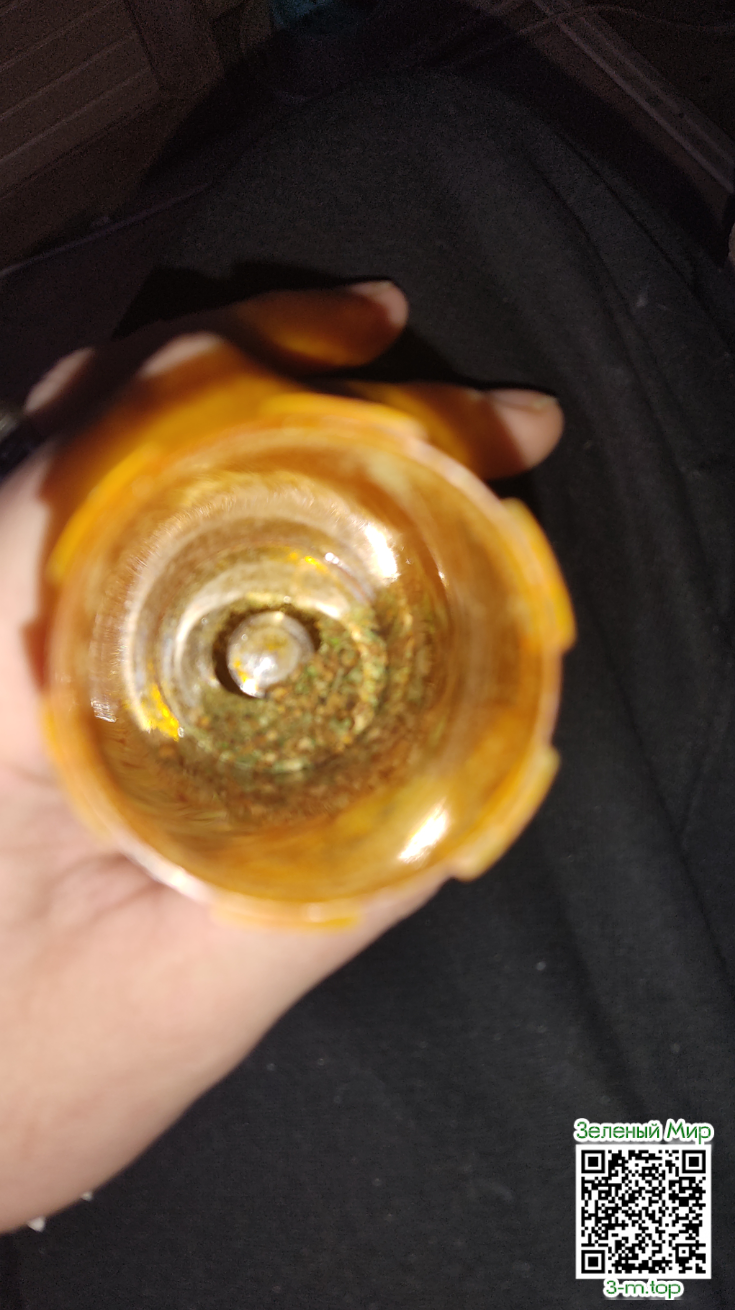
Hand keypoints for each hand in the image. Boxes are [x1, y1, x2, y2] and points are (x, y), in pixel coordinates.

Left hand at [0, 281, 562, 1231]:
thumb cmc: (16, 1087)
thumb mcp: (185, 1006)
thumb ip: (336, 886)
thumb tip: (486, 757)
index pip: (78, 467)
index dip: (234, 371)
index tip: (380, 348)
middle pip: (89, 424)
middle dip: (261, 362)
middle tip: (414, 363)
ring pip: (83, 448)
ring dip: (227, 394)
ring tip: (364, 373)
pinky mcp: (0, 658)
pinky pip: (86, 516)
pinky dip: (190, 465)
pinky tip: (282, 467)